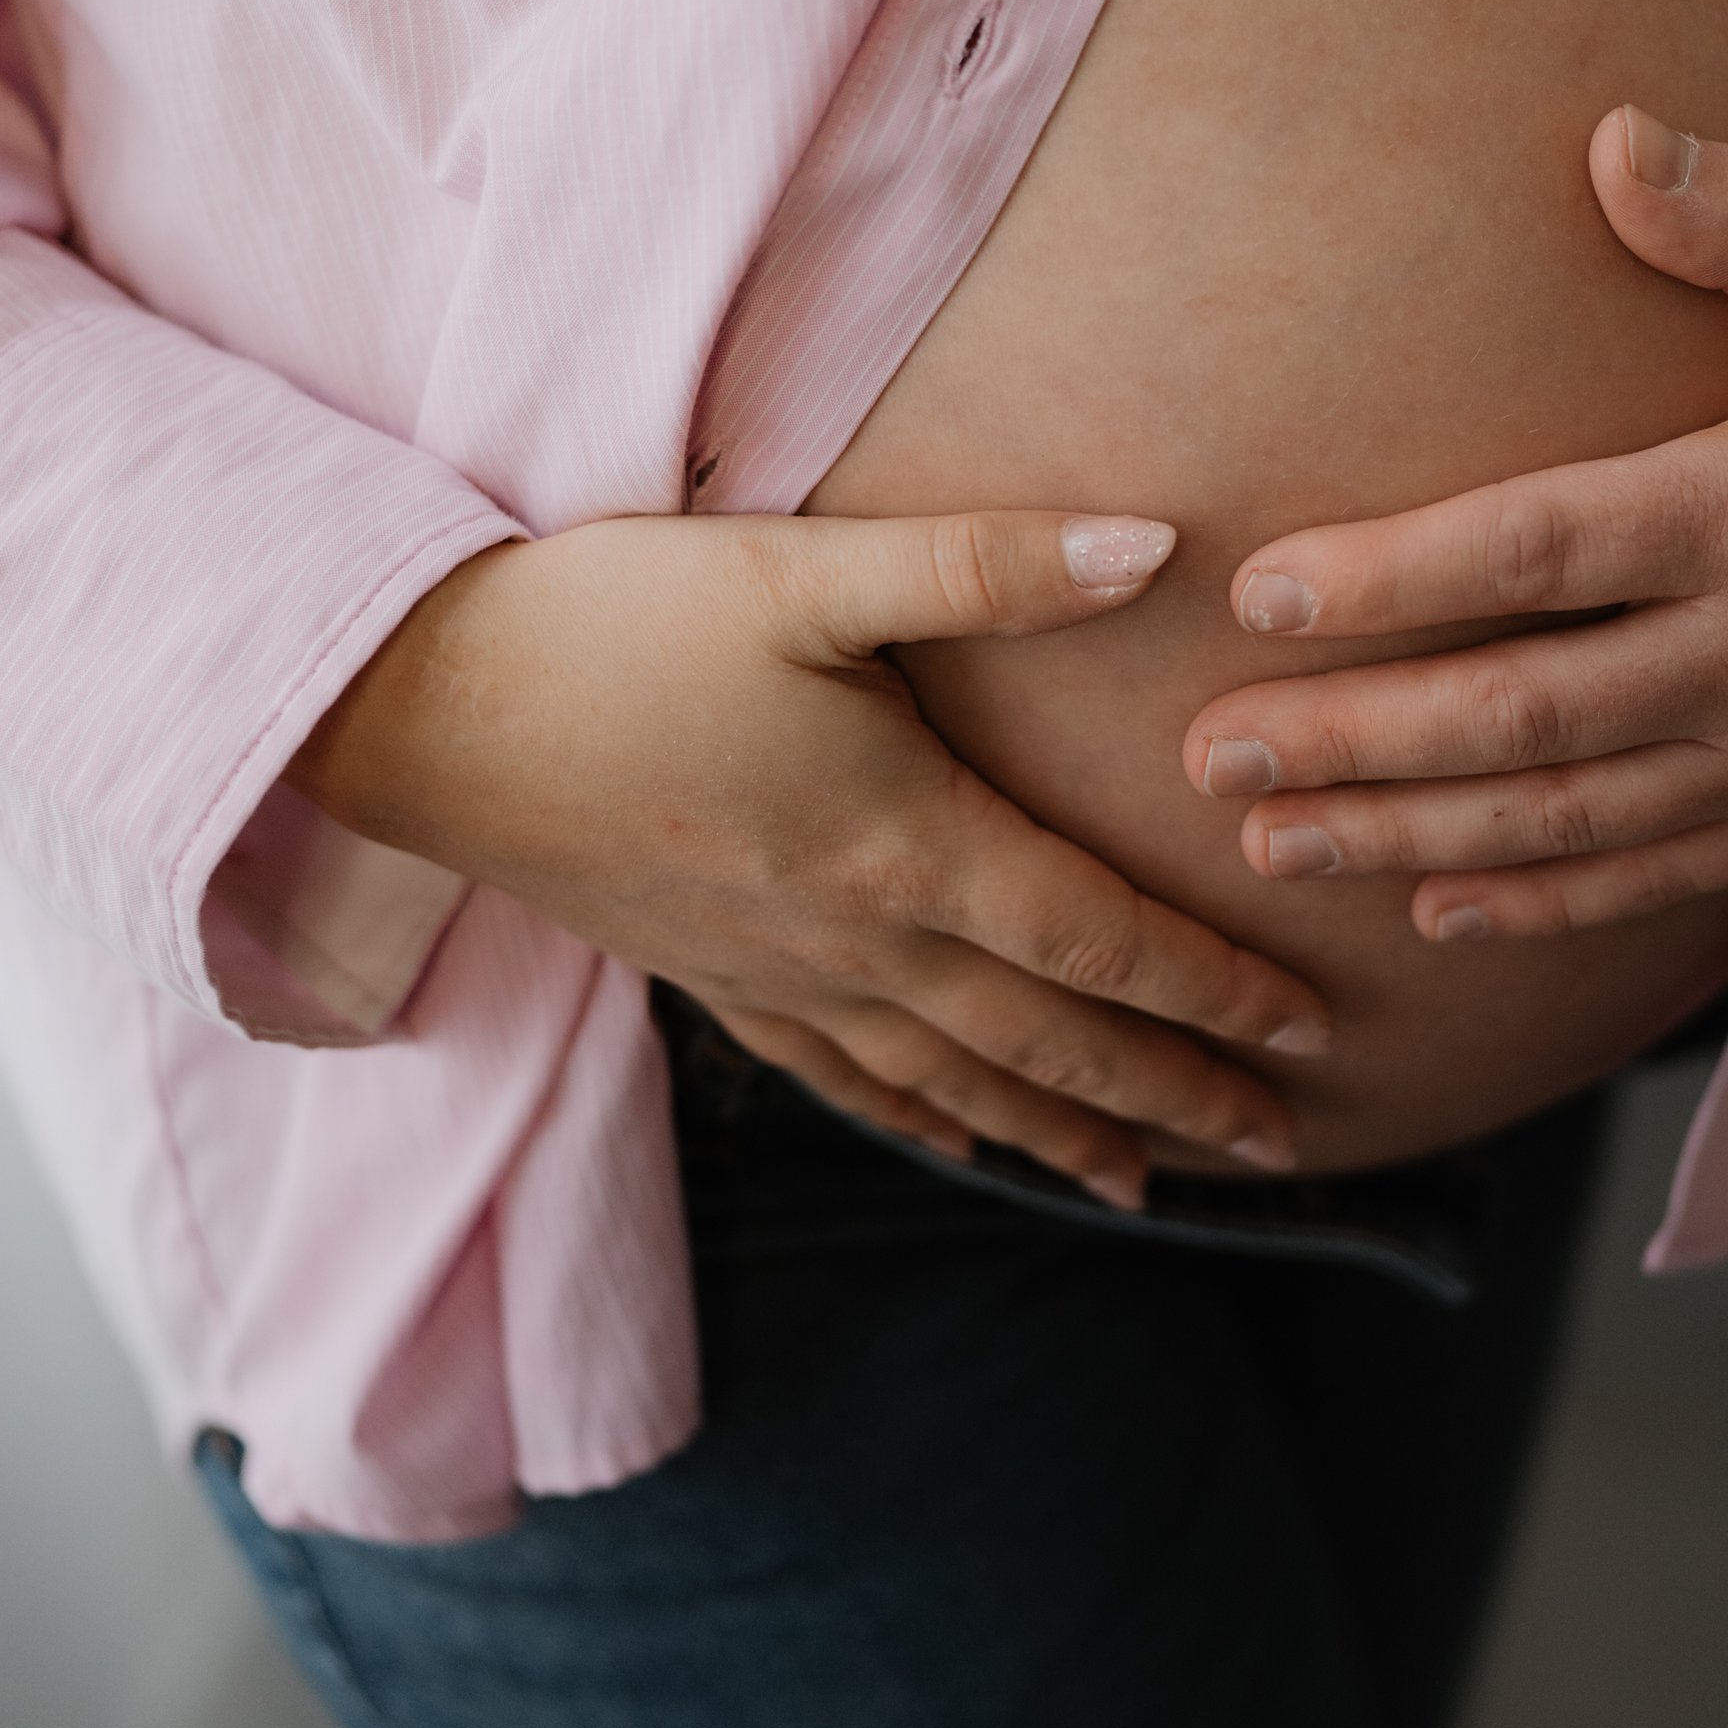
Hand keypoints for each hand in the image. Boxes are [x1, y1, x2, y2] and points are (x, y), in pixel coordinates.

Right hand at [291, 506, 1327, 1203]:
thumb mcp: (804, 571)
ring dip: (1068, 1134)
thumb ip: (987, 563)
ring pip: (959, 1088)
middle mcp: (855, 943)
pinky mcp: (712, 983)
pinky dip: (935, 1123)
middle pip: (1052, 1043)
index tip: (1313, 1031)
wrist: (414, 714)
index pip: (1100, 942)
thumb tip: (1158, 545)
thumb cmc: (612, 624)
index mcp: (902, 846)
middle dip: (1176, 1094)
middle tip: (1284, 1143)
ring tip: (1155, 1182)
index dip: (1214, 990)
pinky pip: (851, 1085)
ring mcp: (778, 980)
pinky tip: (973, 1142)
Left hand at [1182, 107, 1727, 939]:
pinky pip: (1657, 880)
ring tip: (1272, 842)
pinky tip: (1435, 911)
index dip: (1396, 577)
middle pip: (1520, 715)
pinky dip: (1543, 906)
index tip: (1267, 592)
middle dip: (1354, 739)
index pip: (1542, 551)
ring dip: (1409, 838)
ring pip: (1567, 820)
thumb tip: (1611, 137)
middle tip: (1207, 753)